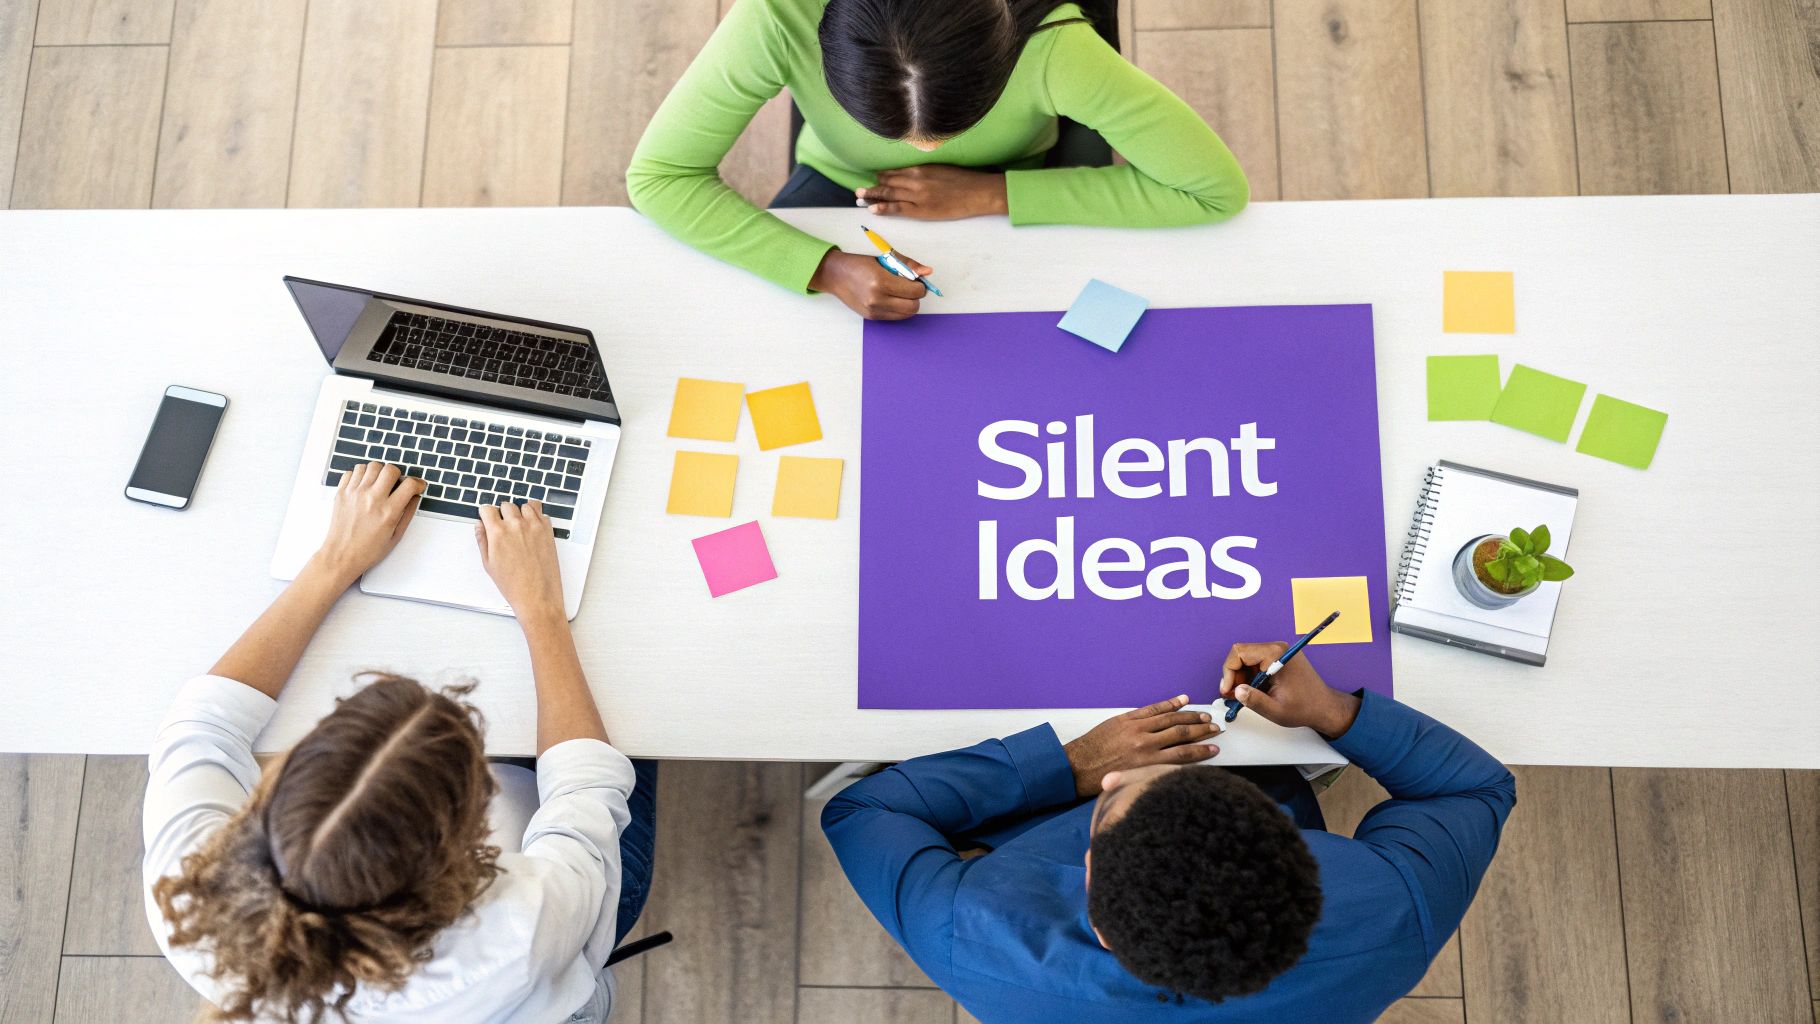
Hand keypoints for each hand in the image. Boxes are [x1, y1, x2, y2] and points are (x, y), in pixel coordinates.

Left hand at [313, 462, 424, 582]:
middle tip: (395, 485)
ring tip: (378, 484)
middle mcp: (372, 499)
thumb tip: (415, 496)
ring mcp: (355, 493)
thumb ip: (407, 513)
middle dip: (397, 474)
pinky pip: (352, 472)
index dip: (417, 483)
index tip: (416, 486)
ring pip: (371, 466)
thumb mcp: (395, 536)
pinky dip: (360, 475)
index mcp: (388, 511)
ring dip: (378, 473)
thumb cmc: (367, 550)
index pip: (409, 484)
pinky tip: (363, 487)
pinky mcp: (342, 493)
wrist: (341, 556)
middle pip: (390, 469)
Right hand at [475, 500, 563, 617]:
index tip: (488, 518)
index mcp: (498, 533)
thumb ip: (482, 540)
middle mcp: (516, 526)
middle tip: (504, 527)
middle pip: (506, 505)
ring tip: (519, 527)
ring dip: (520, 513)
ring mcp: (534, 526)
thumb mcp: (489, 564)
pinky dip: (536, 515)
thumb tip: (480, 526)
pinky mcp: (548, 531)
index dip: (486, 514)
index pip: (487, 509)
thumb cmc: (513, 584)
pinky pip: (541, 512)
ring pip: (524, 506)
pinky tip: (532, 526)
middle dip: (502, 513)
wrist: (537, 595)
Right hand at [809, 249, 929, 320]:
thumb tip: (928, 271)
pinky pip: (896, 317)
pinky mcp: (872, 317)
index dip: (920, 285)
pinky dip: (900, 309)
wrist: (836, 275)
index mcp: (880, 281)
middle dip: (916, 296)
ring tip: (901, 292)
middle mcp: (877, 299)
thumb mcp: (884, 258)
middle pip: (913, 306)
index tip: (916, 280)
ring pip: (906, 314)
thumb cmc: (859, 264)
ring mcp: (874, 311)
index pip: (915, 291)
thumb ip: (908, 264)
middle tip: (911, 287)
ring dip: (909, 304)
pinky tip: (893, 298)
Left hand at [856, 165, 1008, 219]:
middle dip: (873, 187)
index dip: (882, 176)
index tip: (873, 179)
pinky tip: (873, 209)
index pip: (895, 172)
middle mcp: (915, 179)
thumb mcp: (941, 169)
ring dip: (873, 196)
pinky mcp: (922, 209)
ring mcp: (917, 195)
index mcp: (920, 168)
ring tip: (860, 199)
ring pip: (890, 194)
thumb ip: (925, 171)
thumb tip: (912, 175)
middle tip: (858, 191)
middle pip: (888, 183)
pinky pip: (898, 208)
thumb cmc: (963, 181)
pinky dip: (884, 208)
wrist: (978, 192)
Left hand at [1061, 695, 1221, 796]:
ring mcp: (1135, 729)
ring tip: (1204, 716)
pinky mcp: (1125, 719)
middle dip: (1201, 731)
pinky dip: (1168, 704)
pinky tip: (1182, 700)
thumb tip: (1173, 768)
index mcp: (1147, 764)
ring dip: (1189, 717)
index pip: (1183, 755)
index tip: (1215, 748)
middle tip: (1215, 728)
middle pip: (1181, 734)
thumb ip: (1153, 773)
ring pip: (1169, 719)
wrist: (1075, 767)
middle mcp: (1144, 744)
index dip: (1202, 751)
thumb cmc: (1101, 780)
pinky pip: (1151, 709)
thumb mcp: (1132, 782)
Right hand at [1218, 644, 1360, 738]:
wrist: (1324, 708)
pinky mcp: (1279, 659)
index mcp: (1276, 654)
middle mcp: (1277, 649)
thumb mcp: (1275, 710)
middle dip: (1234, 676)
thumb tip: (1236, 691)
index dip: (1228, 672)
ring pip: (1247, 660)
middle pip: (1242, 655)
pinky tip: (1252, 692)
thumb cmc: (1304, 708)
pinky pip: (1256, 663)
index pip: (1239, 653)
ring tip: (1242, 696)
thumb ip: (1254, 700)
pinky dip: (1250, 677)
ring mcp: (1278, 653)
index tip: (1227, 690)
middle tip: (1232, 695)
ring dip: (1241, 678)